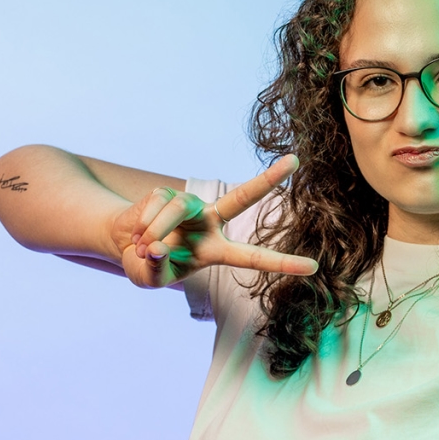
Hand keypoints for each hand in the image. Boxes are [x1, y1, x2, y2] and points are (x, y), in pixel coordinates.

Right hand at [110, 155, 318, 287]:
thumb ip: (156, 271)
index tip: (314, 267)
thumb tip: (157, 249)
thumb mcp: (150, 280)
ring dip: (156, 231)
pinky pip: (156, 205)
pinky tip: (137, 235)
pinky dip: (142, 225)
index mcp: (217, 251)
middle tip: (295, 159)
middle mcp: (210, 224)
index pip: (254, 258)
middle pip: (242, 197)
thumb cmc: (146, 266)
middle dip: (268, 179)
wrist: (125, 244)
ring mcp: (190, 206)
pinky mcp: (167, 193)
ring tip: (142, 248)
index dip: (283, 264)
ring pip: (177, 208)